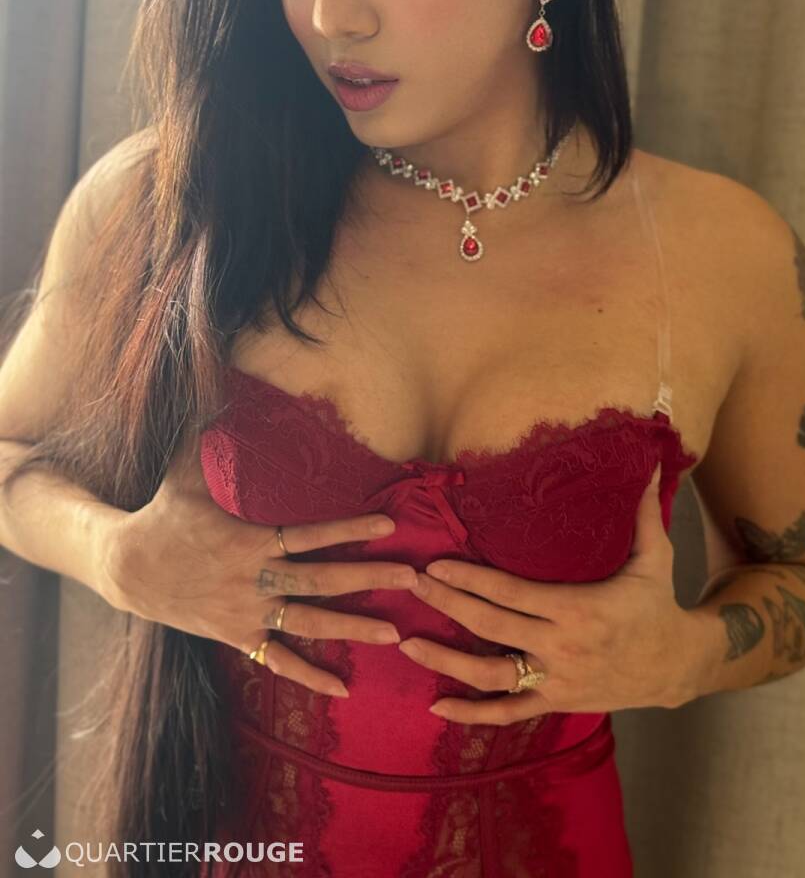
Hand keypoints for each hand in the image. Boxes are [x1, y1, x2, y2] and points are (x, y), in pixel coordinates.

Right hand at [106, 432, 418, 697]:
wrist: (126, 570)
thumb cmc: (162, 515)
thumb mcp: (182, 470)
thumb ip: (207, 429)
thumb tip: (217, 382)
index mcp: (249, 540)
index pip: (310, 534)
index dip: (350, 528)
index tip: (388, 524)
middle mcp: (253, 580)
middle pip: (321, 581)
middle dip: (369, 578)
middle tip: (412, 578)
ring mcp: (247, 614)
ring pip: (309, 624)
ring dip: (353, 628)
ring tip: (394, 632)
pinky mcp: (238, 637)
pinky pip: (279, 661)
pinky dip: (310, 675)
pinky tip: (343, 687)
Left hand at [398, 462, 696, 721]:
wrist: (678, 666)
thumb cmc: (658, 605)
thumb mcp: (656, 557)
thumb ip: (645, 511)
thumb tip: (648, 463)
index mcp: (579, 609)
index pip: (512, 593)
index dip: (471, 580)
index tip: (436, 564)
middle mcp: (562, 646)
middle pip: (492, 626)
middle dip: (448, 604)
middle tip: (413, 586)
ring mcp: (557, 680)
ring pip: (492, 675)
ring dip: (447, 661)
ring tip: (410, 644)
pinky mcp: (557, 702)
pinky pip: (508, 713)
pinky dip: (473, 715)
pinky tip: (438, 706)